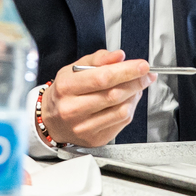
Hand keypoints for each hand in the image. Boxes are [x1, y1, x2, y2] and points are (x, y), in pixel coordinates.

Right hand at [41, 50, 155, 146]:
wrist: (50, 120)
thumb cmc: (64, 92)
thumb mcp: (73, 69)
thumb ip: (98, 59)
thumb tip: (119, 56)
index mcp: (66, 87)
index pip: (102, 78)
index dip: (126, 71)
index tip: (142, 65)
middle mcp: (72, 109)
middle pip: (113, 95)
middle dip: (136, 82)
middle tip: (146, 74)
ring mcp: (84, 127)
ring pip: (121, 111)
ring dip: (134, 96)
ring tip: (136, 86)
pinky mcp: (95, 139)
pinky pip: (121, 123)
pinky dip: (129, 109)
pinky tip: (127, 100)